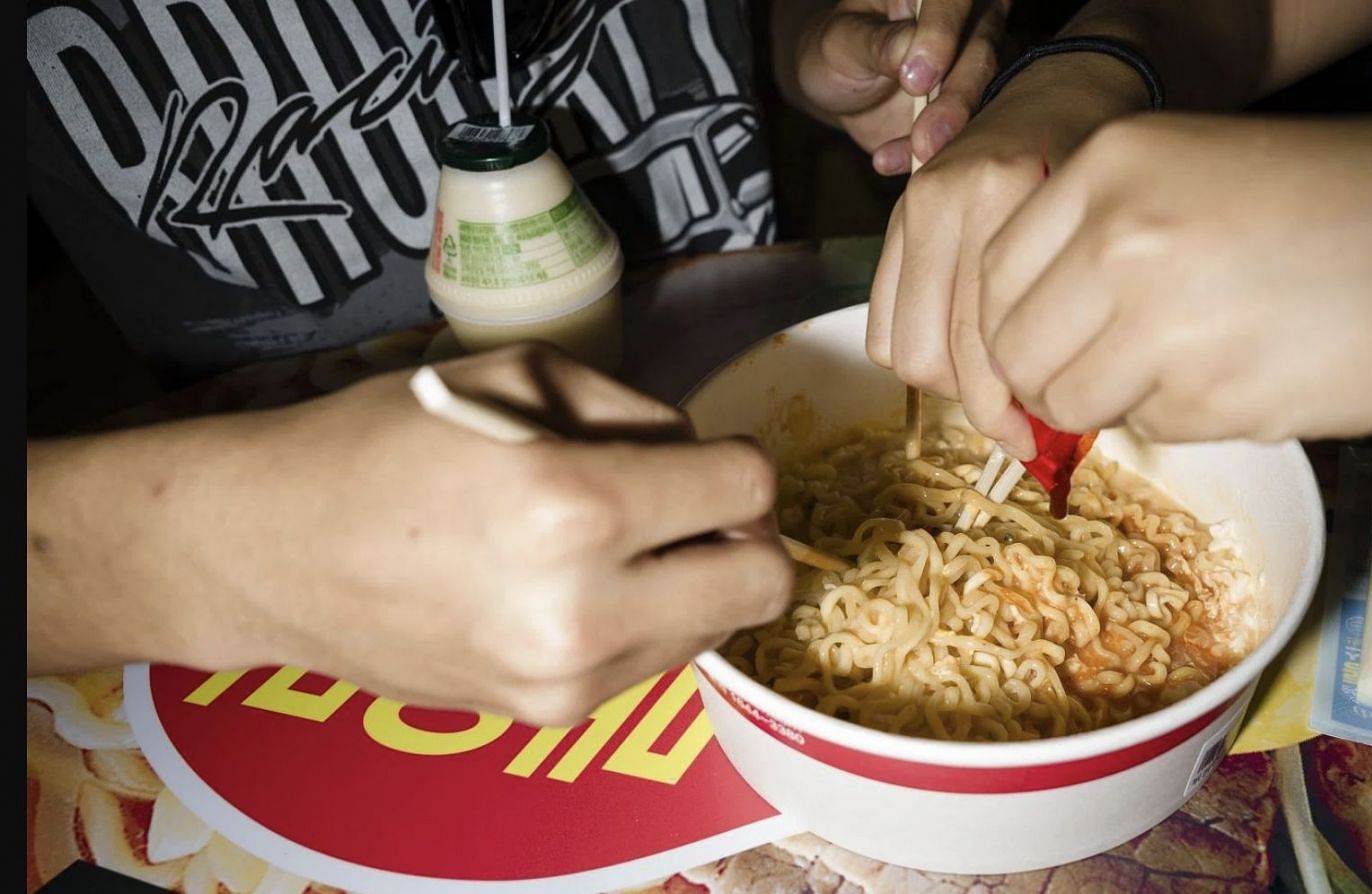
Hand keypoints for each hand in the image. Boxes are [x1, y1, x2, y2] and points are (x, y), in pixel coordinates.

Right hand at [73, 346, 789, 726]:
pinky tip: (578, 585)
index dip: (740, 461)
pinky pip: (653, 664)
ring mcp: (567, 677)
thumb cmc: (386, 441)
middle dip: (746, 537)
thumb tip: (708, 458)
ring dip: (694, 582)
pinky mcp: (547, 715)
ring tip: (617, 546)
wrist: (272, 551)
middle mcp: (582, 607)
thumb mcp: (523, 376)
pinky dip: (645, 622)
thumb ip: (640, 413)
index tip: (708, 456)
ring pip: (715, 631)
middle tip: (695, 510)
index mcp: (577, 503)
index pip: (749, 491)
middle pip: (762, 585)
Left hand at [792, 0, 1007, 171]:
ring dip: (956, 130)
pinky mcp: (976, 105)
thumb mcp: (842, 42)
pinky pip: (973, 130)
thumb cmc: (840, 49)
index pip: (952, 0)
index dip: (941, 34)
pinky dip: (936, 152)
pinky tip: (890, 161)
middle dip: (957, 97)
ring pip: (990, 93)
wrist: (843, 88)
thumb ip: (876, 43)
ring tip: (919, 154)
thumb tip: (909, 49)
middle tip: (927, 137)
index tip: (916, 79)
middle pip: (983, 49)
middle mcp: (968, 20)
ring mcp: (978, 63)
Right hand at [867, 52, 1155, 458]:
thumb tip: (1053, 421)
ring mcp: (914, 205)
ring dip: (945, 384)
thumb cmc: (1102, 176)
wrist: (1069, 89)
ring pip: (902, 349)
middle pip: (935, 358)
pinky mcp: (894, 216)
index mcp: (1011, 198)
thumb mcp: (1104, 235)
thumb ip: (1073, 316)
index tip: (1037, 441)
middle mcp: (952, 199)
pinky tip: (960, 351)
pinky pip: (881, 324)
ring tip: (992, 383)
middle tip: (1019, 423)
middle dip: (977, 407)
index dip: (1007, 411)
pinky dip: (916, 353)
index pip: (985, 344)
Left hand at [975, 114, 1371, 444]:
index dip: (1014, 328)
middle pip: (1016, 350)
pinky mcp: (1217, 393)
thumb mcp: (1204, 176)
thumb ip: (1109, 243)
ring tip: (1202, 366)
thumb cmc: (1353, 205)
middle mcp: (1120, 233)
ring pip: (1072, 401)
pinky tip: (1258, 374)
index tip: (1051, 350)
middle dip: (1054, 380)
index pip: (992, 274)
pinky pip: (1155, 428)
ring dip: (1118, 404)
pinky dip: (1190, 420)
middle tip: (1121, 377)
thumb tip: (1038, 343)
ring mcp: (1163, 316)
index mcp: (1113, 163)